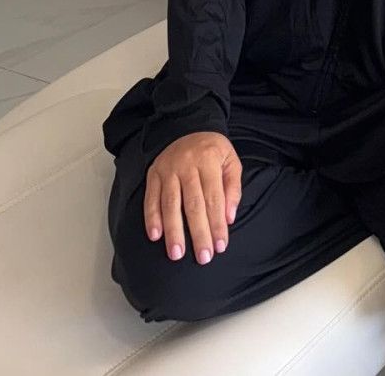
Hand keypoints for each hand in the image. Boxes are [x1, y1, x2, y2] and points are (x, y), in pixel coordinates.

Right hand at [143, 131, 241, 264]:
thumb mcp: (231, 161)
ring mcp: (168, 169)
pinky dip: (151, 217)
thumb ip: (233, 188)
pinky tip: (155, 236)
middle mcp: (187, 165)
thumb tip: (229, 218)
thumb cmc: (213, 151)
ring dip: (173, 231)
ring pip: (170, 203)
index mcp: (209, 160)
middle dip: (198, 233)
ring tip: (177, 254)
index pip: (215, 197)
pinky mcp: (153, 174)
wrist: (188, 126)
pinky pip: (151, 198)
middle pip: (193, 203)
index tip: (221, 246)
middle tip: (203, 257)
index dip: (218, 223)